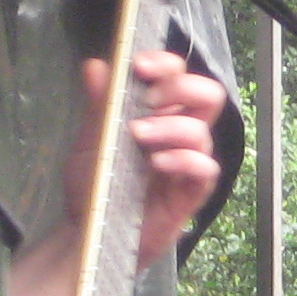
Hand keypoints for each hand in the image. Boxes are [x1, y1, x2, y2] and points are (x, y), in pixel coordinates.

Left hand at [62, 51, 226, 266]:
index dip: (166, 64)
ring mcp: (187, 162)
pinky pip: (206, 168)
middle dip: (182, 88)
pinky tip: (158, 163)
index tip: (141, 65)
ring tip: (139, 136)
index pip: (177, 76)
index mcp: (157, 114)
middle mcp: (178, 133)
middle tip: (150, 99)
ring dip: (172, 127)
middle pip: (207, 95)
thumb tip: (95, 65)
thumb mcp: (89, 140)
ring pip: (203, 130)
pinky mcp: (191, 192)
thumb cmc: (94, 184)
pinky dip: (185, 160)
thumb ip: (97, 105)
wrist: (88, 230)